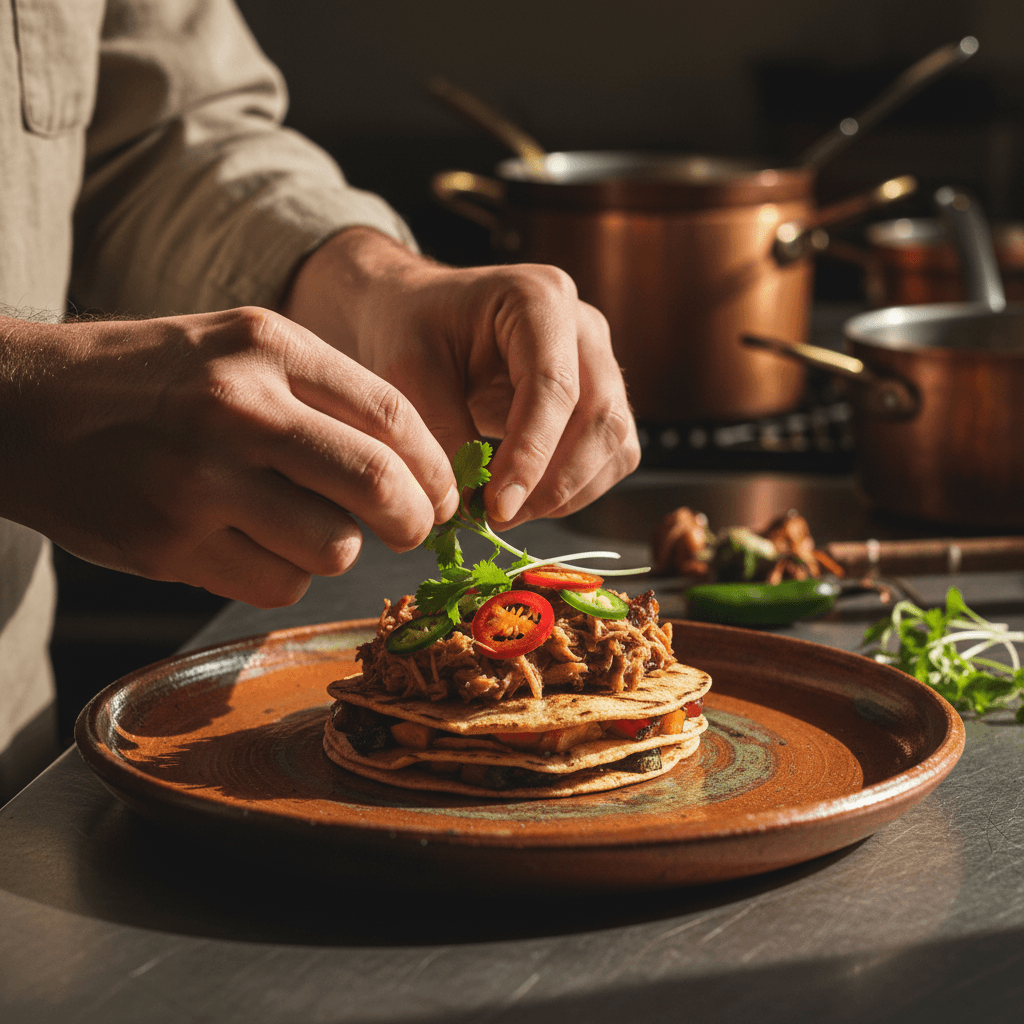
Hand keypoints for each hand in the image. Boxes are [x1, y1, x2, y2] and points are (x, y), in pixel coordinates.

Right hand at [0, 310, 457, 605]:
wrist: (26, 405)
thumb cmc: (153, 379)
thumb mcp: (241, 347)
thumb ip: (326, 395)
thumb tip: (415, 469)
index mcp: (267, 346)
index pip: (393, 415)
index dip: (435, 468)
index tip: (444, 495)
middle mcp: (238, 409)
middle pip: (378, 486)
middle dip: (414, 521)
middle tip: (411, 529)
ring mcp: (199, 480)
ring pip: (332, 549)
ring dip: (335, 550)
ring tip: (301, 527)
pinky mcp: (168, 544)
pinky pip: (276, 585)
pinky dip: (282, 575)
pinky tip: (249, 543)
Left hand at [282, 227, 640, 527]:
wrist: (418, 315)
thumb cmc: (410, 329)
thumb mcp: (407, 370)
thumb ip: (440, 429)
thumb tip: (469, 501)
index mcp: (539, 298)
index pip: (554, 387)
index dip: (531, 455)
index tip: (498, 506)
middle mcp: (584, 327)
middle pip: (602, 416)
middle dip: (556, 481)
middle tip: (500, 516)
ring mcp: (599, 362)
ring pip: (616, 441)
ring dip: (569, 490)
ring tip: (506, 510)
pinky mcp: (599, 398)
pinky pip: (611, 454)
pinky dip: (576, 488)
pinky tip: (526, 498)